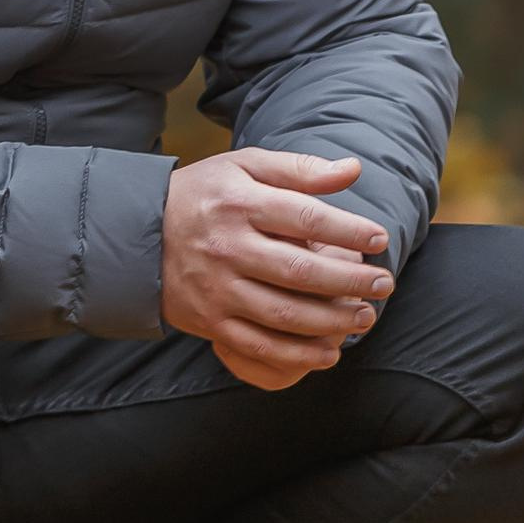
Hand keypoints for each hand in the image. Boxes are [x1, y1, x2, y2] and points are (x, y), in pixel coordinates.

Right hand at [162, 148, 395, 391]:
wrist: (138, 234)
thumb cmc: (206, 194)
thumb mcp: (244, 167)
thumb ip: (299, 169)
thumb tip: (353, 170)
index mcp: (239, 204)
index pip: (304, 218)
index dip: (348, 229)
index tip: (380, 238)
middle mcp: (228, 248)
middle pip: (300, 272)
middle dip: (350, 281)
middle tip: (385, 284)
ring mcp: (218, 289)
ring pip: (283, 314)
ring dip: (332, 321)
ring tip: (365, 317)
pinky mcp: (210, 322)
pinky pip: (259, 346)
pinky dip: (298, 355)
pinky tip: (329, 352)